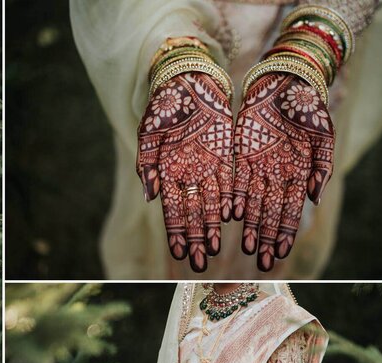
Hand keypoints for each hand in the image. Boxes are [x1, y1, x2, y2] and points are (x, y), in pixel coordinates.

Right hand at [137, 72, 232, 271]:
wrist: (188, 78)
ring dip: (214, 227)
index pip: (172, 209)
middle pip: (193, 213)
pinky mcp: (225, 155)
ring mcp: (207, 166)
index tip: (179, 254)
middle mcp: (188, 173)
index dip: (176, 232)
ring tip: (215, 250)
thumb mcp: (150, 132)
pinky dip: (231, 200)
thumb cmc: (165, 104)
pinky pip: (230, 182)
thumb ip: (147, 164)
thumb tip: (150, 195)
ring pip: (212, 202)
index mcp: (167, 171)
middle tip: (199, 265)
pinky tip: (234, 218)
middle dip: (196, 239)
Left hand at [233, 73, 333, 270]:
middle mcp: (275, 174)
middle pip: (267, 211)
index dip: (283, 233)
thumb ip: (322, 167)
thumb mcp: (322, 134)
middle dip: (263, 237)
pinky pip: (234, 180)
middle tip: (259, 262)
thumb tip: (316, 198)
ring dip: (247, 224)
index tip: (278, 254)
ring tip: (244, 247)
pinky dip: (232, 197)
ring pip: (249, 201)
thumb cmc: (309, 106)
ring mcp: (256, 165)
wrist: (285, 79)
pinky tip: (229, 216)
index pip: (288, 210)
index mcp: (297, 172)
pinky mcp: (238, 154)